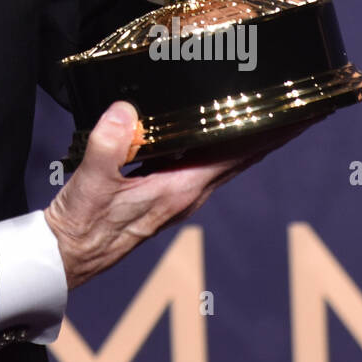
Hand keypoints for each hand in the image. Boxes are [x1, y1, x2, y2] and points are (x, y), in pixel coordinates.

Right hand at [44, 101, 308, 290]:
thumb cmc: (80, 226)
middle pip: (236, 158)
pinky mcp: (159, 195)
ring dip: (241, 139)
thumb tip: (126, 111)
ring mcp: (173, 197)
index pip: (236, 156)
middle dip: (265, 133)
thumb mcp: (90, 183)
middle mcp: (184, 195)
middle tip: (289, 103)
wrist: (65, 258)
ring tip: (257, 109)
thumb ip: (108, 146)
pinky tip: (204, 129)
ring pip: (219, 161)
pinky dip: (212, 144)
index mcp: (178, 190)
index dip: (268, 135)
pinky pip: (197, 163)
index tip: (296, 114)